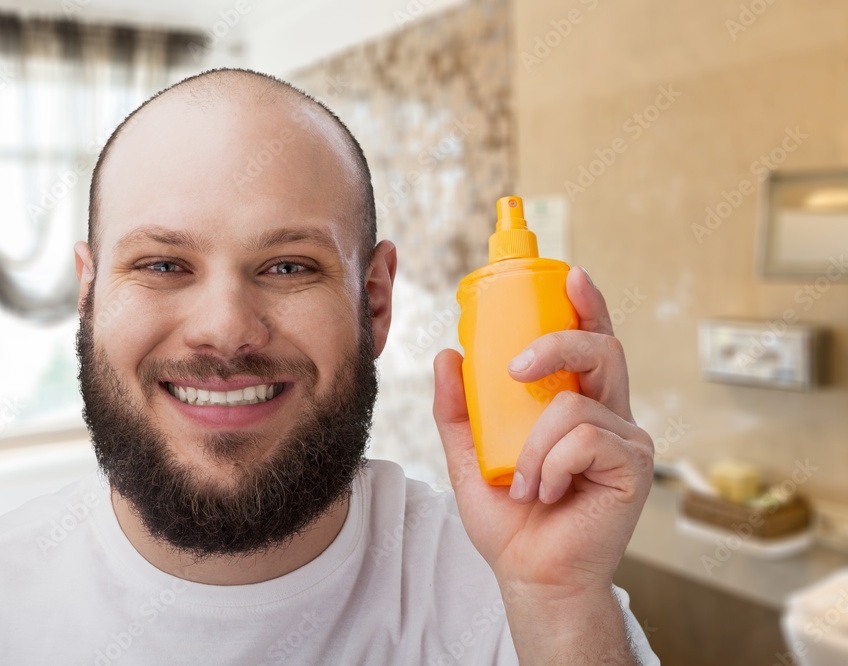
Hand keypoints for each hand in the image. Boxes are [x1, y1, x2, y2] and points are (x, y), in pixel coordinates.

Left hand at [433, 266, 654, 594]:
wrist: (531, 574)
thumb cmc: (509, 519)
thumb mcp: (469, 455)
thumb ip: (458, 408)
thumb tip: (448, 354)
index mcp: (577, 404)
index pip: (588, 341)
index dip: (587, 304)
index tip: (569, 273)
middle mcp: (609, 413)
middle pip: (600, 348)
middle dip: (556, 344)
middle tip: (515, 369)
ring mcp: (625, 440)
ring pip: (577, 403)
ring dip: (534, 444)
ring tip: (523, 483)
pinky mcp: (633, 466)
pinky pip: (583, 439)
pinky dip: (549, 465)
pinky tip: (548, 495)